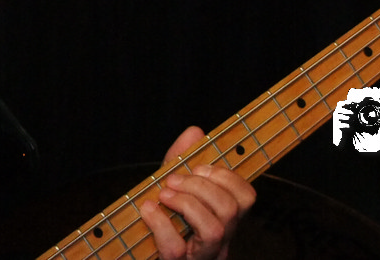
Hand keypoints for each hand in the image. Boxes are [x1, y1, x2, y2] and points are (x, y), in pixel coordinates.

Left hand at [139, 126, 254, 259]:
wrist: (132, 248)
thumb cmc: (158, 215)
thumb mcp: (170, 184)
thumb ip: (182, 158)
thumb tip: (195, 132)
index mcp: (223, 220)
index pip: (247, 197)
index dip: (226, 177)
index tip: (198, 168)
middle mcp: (220, 242)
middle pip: (231, 210)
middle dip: (200, 186)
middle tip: (174, 180)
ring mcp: (202, 257)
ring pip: (213, 230)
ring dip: (186, 203)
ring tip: (164, 193)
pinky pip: (177, 248)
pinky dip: (160, 223)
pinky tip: (148, 209)